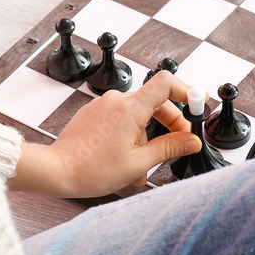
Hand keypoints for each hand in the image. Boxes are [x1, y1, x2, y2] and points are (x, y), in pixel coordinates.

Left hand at [15, 70, 201, 197]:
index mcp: (130, 108)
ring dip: (146, 139)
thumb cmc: (90, 169)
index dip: (187, 91)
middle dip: (169, 125)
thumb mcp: (138, 163)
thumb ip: (169, 148)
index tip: (198, 103)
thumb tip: (191, 141)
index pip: (166, 83)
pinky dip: (130, 136)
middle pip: (155, 103)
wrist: (56, 171)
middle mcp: (116, 100)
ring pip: (138, 116)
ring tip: (140, 168)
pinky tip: (126, 160)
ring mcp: (103, 106)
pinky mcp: (94, 114)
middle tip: (178, 145)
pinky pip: (121, 120)